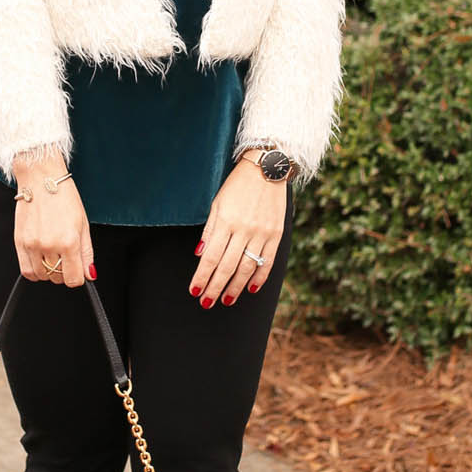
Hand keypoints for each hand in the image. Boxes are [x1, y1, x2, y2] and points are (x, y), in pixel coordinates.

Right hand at [13, 157, 93, 287]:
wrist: (41, 179)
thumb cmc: (64, 197)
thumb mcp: (83, 224)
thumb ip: (86, 253)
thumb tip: (89, 274)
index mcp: (69, 241)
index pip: (73, 279)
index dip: (78, 278)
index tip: (78, 271)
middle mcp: (50, 245)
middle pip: (57, 278)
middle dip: (64, 273)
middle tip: (66, 258)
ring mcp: (32, 245)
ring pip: (42, 276)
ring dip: (49, 272)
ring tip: (53, 256)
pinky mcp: (19, 242)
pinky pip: (26, 270)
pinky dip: (34, 272)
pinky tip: (40, 261)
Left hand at [191, 153, 287, 307]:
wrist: (267, 169)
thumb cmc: (237, 185)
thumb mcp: (217, 203)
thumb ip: (209, 230)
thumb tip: (200, 255)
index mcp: (226, 221)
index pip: (211, 257)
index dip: (202, 277)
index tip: (195, 291)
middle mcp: (244, 229)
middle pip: (227, 267)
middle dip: (215, 287)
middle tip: (207, 303)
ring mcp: (262, 232)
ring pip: (247, 268)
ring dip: (235, 287)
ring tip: (226, 300)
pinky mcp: (276, 233)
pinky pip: (268, 261)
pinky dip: (259, 277)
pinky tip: (250, 288)